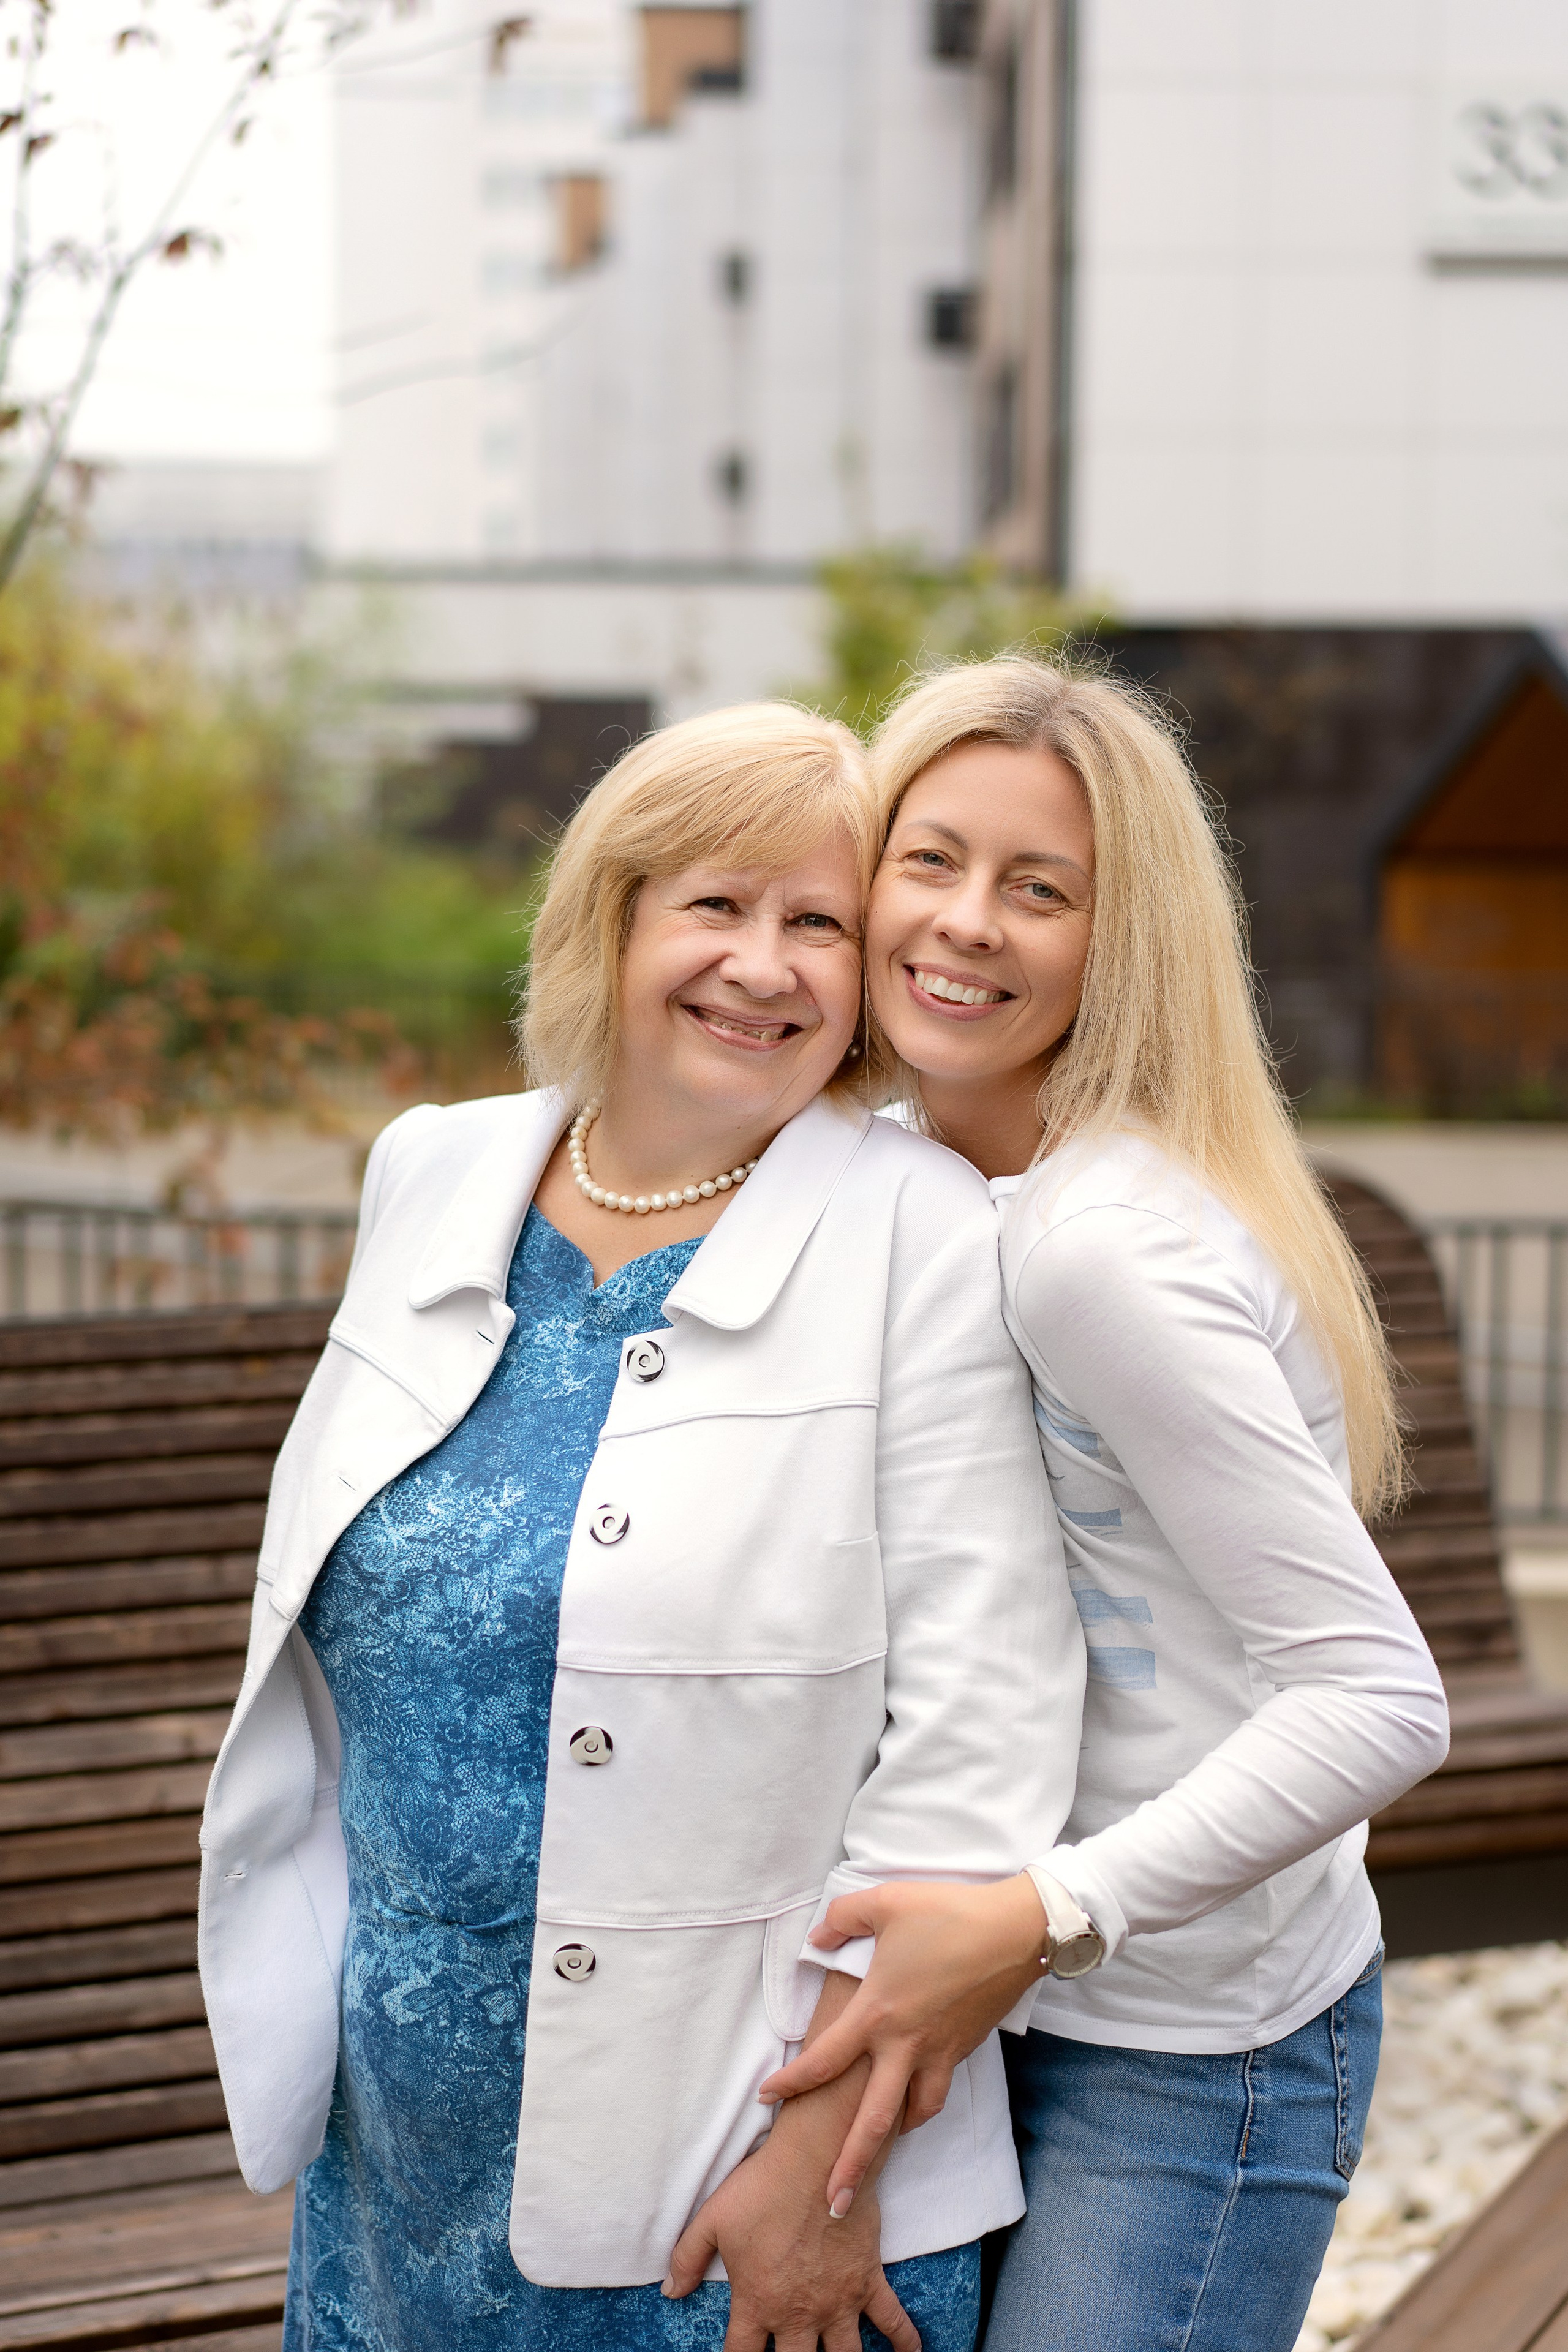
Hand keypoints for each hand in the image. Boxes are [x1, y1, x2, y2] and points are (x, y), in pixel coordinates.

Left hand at [663, 1969, 918, 2351]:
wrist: (815, 2159)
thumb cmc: (762, 2187)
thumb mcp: (712, 2220)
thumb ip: (686, 2258)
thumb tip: (669, 2293)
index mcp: (758, 2305)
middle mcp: (799, 2315)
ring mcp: (838, 2302)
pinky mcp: (868, 2281)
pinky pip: (892, 2320)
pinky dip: (904, 2342)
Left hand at [757, 1875, 1048, 2211]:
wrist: (1016, 1933)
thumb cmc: (948, 1914)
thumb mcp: (885, 1903)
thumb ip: (842, 1920)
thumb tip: (818, 1939)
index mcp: (877, 2013)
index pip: (824, 2060)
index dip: (791, 2082)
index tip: (766, 2098)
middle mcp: (905, 2044)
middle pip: (872, 2122)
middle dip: (850, 2166)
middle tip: (832, 2205)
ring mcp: (939, 2051)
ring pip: (913, 2114)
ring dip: (892, 2137)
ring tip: (878, 2149)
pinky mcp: (964, 2048)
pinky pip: (938, 2089)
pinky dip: (923, 2105)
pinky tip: (916, 2100)